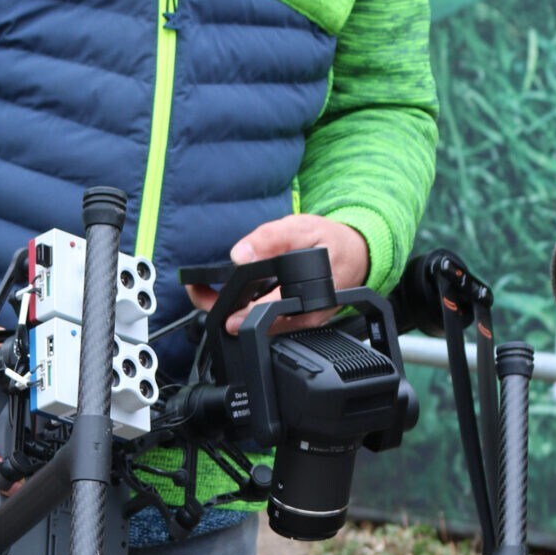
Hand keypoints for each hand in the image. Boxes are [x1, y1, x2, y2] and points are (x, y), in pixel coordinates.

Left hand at [185, 214, 369, 335]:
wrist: (356, 255)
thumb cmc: (331, 242)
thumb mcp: (303, 228)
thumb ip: (271, 238)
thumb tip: (241, 254)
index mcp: (305, 297)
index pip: (264, 313)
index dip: (237, 314)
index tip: (218, 312)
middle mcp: (301, 317)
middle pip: (256, 325)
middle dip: (225, 312)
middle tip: (200, 293)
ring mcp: (297, 323)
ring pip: (259, 326)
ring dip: (233, 311)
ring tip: (209, 292)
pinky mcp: (293, 322)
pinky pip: (266, 321)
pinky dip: (246, 309)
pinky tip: (234, 295)